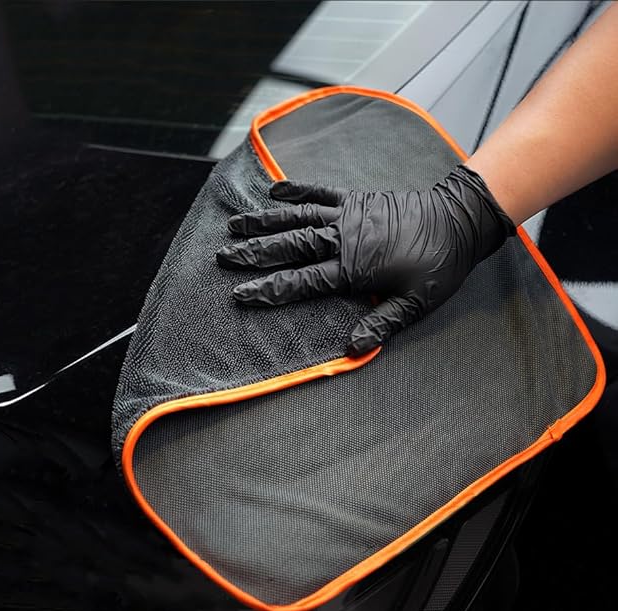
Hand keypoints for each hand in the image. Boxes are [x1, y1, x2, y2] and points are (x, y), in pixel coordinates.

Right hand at [217, 165, 514, 355]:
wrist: (458, 221)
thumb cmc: (439, 267)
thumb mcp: (416, 304)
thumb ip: (382, 323)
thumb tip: (352, 348)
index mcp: (353, 269)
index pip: (301, 282)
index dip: (268, 289)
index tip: (240, 294)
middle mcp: (343, 240)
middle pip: (289, 246)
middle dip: (254, 253)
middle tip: (223, 255)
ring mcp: (348, 216)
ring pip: (297, 218)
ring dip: (264, 221)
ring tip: (234, 224)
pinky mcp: (356, 200)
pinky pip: (320, 193)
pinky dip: (297, 190)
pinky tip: (274, 190)